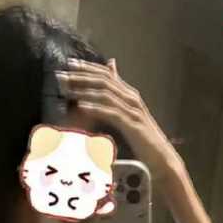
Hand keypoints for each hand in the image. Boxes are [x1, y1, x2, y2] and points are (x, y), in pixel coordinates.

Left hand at [56, 58, 182, 183]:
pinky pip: (112, 113)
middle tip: (60, 75)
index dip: (87, 67)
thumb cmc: (143, 142)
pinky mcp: (132, 125)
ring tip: (66, 89)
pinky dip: (96, 108)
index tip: (68, 63)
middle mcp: (132, 98)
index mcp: (129, 95)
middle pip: (103, 80)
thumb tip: (105, 100)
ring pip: (105, 94)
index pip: (106, 74)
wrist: (162, 159)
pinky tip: (81, 107)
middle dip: (80, 76)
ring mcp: (133, 111)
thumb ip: (117, 105)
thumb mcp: (128, 120)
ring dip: (83, 90)